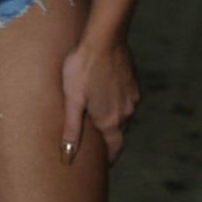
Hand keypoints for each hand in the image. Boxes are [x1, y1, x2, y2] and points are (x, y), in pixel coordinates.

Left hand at [60, 34, 139, 165]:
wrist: (105, 37)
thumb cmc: (83, 67)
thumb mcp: (72, 99)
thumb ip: (71, 129)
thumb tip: (67, 156)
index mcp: (110, 120)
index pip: (114, 148)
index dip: (109, 158)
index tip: (103, 164)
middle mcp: (126, 112)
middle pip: (118, 131)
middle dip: (107, 136)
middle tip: (93, 136)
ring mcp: (132, 95)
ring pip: (122, 113)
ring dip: (112, 116)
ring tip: (96, 111)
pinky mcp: (134, 81)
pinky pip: (125, 97)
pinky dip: (116, 100)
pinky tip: (104, 90)